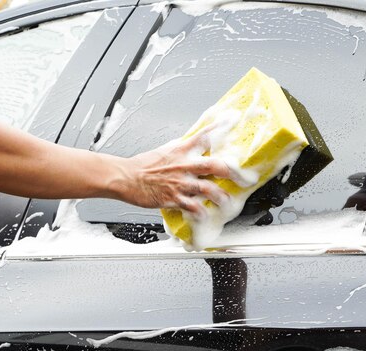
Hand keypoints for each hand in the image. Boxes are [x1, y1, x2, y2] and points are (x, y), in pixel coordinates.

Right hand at [112, 130, 231, 214]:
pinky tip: (205, 214)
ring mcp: (180, 182)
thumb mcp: (165, 150)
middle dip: (229, 171)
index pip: (203, 136)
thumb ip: (182, 148)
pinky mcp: (173, 198)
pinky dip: (201, 211)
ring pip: (207, 188)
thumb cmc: (143, 166)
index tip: (231, 121)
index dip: (219, 128)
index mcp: (181, 151)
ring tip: (226, 201)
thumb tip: (194, 142)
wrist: (125, 178)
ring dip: (220, 196)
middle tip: (240, 177)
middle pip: (213, 164)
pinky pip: (193, 206)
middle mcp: (183, 165)